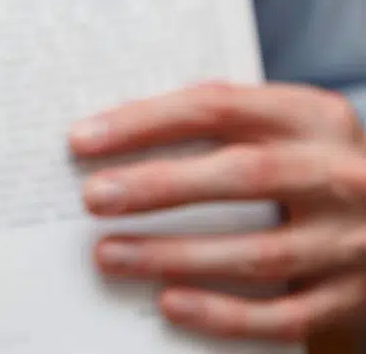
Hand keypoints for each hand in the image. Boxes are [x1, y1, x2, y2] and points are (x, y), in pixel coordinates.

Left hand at [69, 81, 365, 342]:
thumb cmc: (304, 165)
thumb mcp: (278, 128)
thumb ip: (214, 122)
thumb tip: (113, 130)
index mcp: (311, 117)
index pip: (218, 107)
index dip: (145, 122)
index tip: (83, 139)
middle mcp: (339, 175)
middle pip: (241, 175)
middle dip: (157, 186)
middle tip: (92, 197)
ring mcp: (349, 242)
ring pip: (257, 253)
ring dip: (173, 255)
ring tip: (108, 254)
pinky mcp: (349, 300)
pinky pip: (282, 315)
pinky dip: (222, 313)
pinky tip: (169, 303)